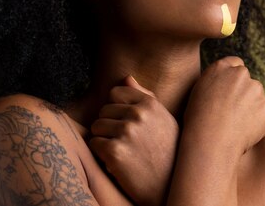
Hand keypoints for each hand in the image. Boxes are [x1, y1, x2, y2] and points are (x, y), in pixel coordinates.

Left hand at [89, 76, 178, 205]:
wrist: (169, 186)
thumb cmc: (168, 151)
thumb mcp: (163, 119)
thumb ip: (144, 97)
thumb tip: (126, 78)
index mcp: (150, 104)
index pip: (115, 92)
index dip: (116, 108)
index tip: (124, 122)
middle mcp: (139, 114)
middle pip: (104, 110)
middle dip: (109, 125)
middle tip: (123, 141)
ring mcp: (127, 132)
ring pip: (96, 126)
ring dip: (104, 139)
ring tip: (120, 150)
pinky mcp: (115, 152)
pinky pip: (94, 144)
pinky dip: (101, 154)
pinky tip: (116, 161)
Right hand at [183, 56, 264, 157]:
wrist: (210, 142)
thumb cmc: (198, 122)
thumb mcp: (199, 92)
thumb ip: (216, 82)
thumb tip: (226, 87)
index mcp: (220, 67)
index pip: (236, 64)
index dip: (234, 79)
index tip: (230, 93)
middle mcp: (240, 74)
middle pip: (248, 81)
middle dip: (244, 94)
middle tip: (232, 113)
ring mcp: (255, 89)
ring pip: (257, 97)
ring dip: (252, 107)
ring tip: (235, 125)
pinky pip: (264, 113)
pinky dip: (258, 122)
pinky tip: (244, 132)